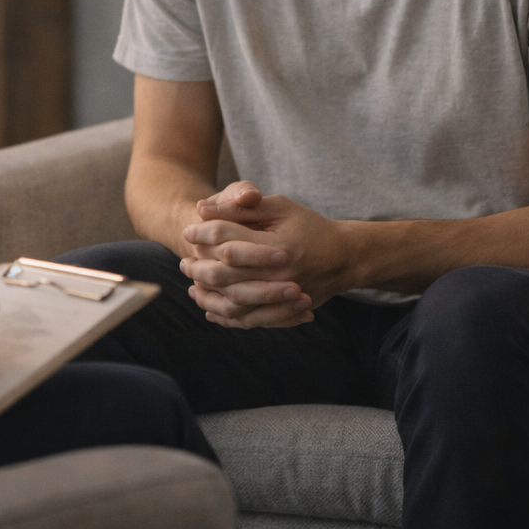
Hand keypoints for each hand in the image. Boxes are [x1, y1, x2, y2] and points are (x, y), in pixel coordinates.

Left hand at [180, 185, 349, 328]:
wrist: (344, 257)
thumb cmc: (309, 226)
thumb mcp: (280, 207)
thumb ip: (243, 207)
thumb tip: (202, 208)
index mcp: (278, 246)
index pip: (228, 240)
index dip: (204, 233)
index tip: (188, 229)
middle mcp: (280, 275)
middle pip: (227, 274)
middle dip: (200, 267)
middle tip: (184, 261)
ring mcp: (282, 298)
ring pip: (235, 303)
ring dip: (209, 296)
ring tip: (192, 287)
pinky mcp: (284, 312)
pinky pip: (249, 320)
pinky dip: (226, 317)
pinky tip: (210, 309)